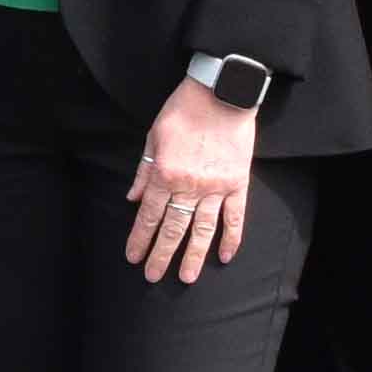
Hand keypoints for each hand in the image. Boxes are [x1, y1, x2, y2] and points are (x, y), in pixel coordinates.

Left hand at [125, 84, 261, 286]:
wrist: (221, 93)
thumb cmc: (184, 110)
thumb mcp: (153, 136)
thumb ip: (144, 171)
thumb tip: (133, 199)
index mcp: (165, 173)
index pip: (149, 215)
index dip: (140, 238)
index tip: (133, 257)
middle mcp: (189, 186)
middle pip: (173, 228)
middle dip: (161, 255)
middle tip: (153, 277)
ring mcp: (216, 187)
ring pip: (203, 229)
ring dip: (194, 255)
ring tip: (186, 277)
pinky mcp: (238, 183)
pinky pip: (235, 217)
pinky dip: (232, 238)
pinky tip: (226, 256)